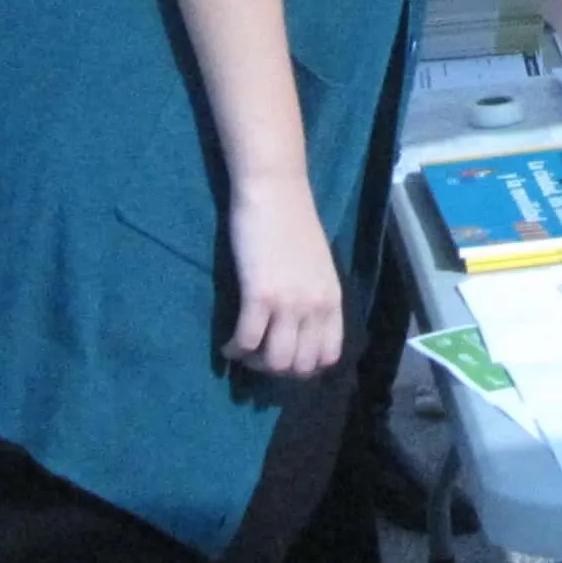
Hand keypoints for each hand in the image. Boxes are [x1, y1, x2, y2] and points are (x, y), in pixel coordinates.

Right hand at [220, 178, 344, 377]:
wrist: (276, 192)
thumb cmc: (295, 222)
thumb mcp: (318, 266)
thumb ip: (315, 296)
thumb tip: (301, 326)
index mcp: (333, 300)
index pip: (330, 355)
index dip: (307, 367)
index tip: (287, 359)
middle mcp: (316, 307)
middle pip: (301, 366)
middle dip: (279, 370)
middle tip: (260, 357)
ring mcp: (289, 303)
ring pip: (275, 361)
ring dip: (256, 363)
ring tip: (244, 351)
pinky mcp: (260, 296)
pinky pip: (246, 341)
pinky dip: (234, 350)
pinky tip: (228, 344)